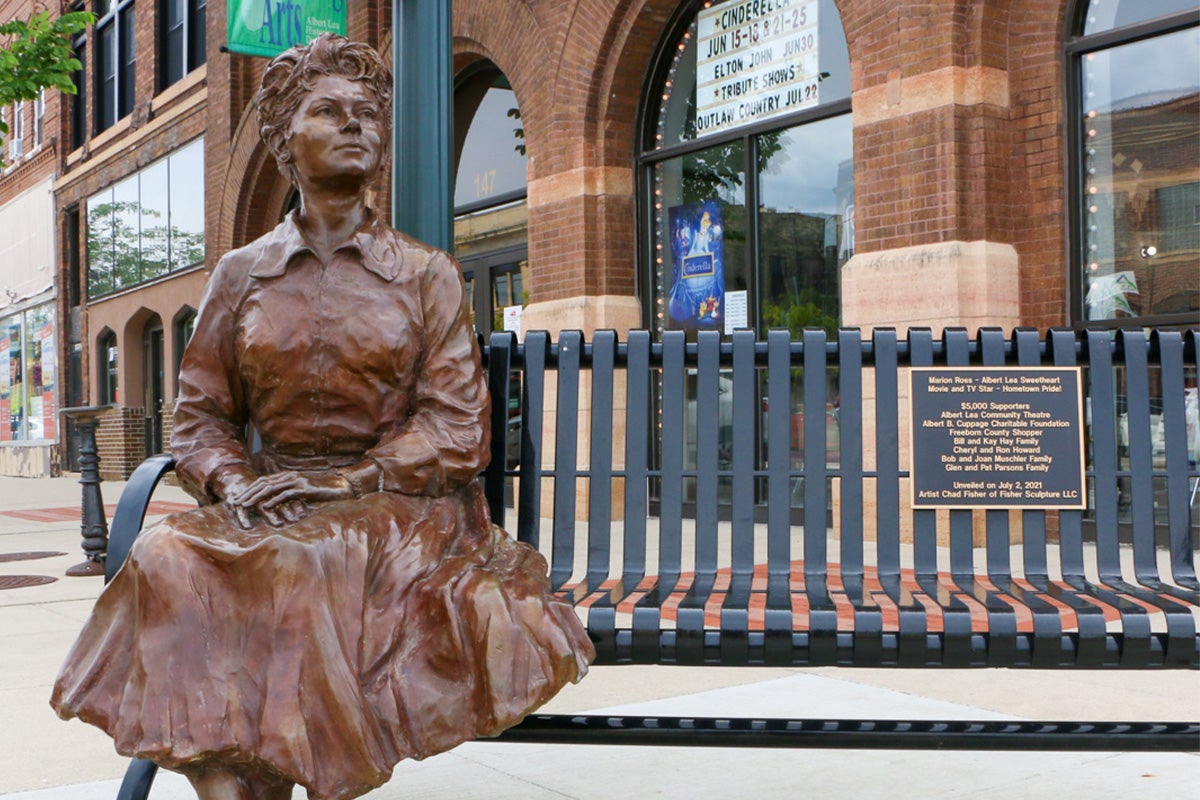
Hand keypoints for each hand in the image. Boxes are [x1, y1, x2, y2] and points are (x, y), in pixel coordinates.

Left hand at [228, 470, 353, 528]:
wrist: (343, 487)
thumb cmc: (323, 492)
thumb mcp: (303, 494)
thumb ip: (290, 496)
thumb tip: (276, 505)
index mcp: (288, 477)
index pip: (264, 481)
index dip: (250, 489)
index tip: (239, 498)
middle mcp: (290, 476)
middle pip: (263, 483)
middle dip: (248, 492)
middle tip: (235, 502)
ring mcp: (297, 481)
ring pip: (271, 488)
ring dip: (256, 497)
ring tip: (245, 505)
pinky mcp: (305, 488)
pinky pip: (286, 494)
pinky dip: (274, 501)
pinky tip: (265, 507)